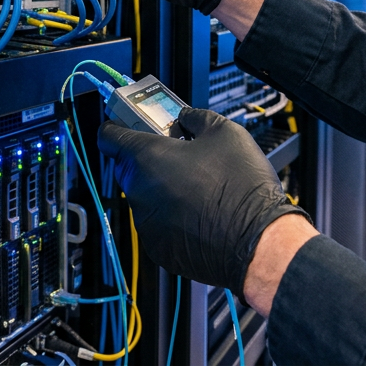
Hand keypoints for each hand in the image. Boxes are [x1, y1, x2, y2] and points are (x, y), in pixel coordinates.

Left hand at [98, 107, 307, 296]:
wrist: (256, 242)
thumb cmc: (240, 187)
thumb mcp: (224, 132)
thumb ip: (195, 118)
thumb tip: (186, 118)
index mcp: (147, 157)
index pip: (109, 136)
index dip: (118, 125)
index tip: (128, 124)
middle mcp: (138, 191)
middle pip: (128, 166)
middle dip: (149, 158)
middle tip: (178, 154)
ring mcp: (145, 223)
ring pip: (144, 196)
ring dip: (162, 189)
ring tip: (198, 187)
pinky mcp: (157, 247)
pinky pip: (157, 224)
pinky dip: (171, 217)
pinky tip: (199, 212)